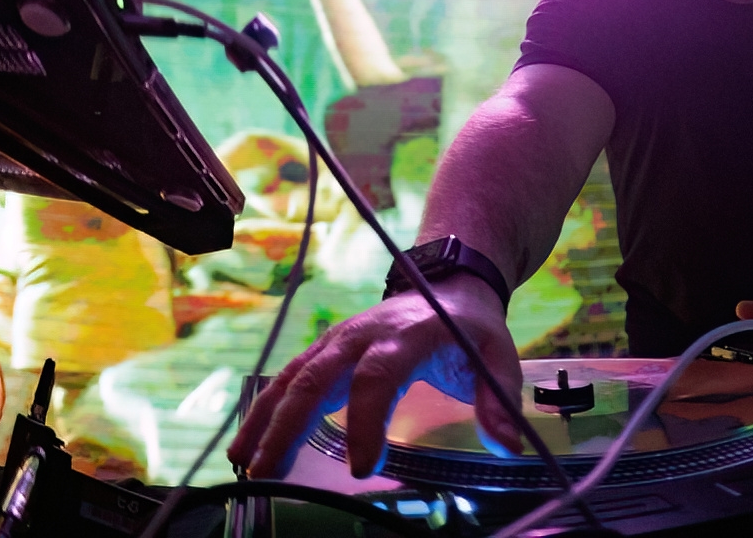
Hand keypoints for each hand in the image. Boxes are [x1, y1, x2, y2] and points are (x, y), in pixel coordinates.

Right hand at [227, 274, 521, 478]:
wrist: (447, 281)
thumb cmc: (469, 325)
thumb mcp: (496, 353)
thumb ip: (499, 399)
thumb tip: (507, 446)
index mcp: (407, 334)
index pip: (379, 376)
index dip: (367, 420)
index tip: (363, 467)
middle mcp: (363, 334)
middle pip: (318, 376)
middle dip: (290, 424)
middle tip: (271, 473)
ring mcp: (338, 340)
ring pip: (293, 377)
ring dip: (265, 420)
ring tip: (245, 464)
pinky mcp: (325, 350)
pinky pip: (288, 379)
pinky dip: (264, 410)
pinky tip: (247, 446)